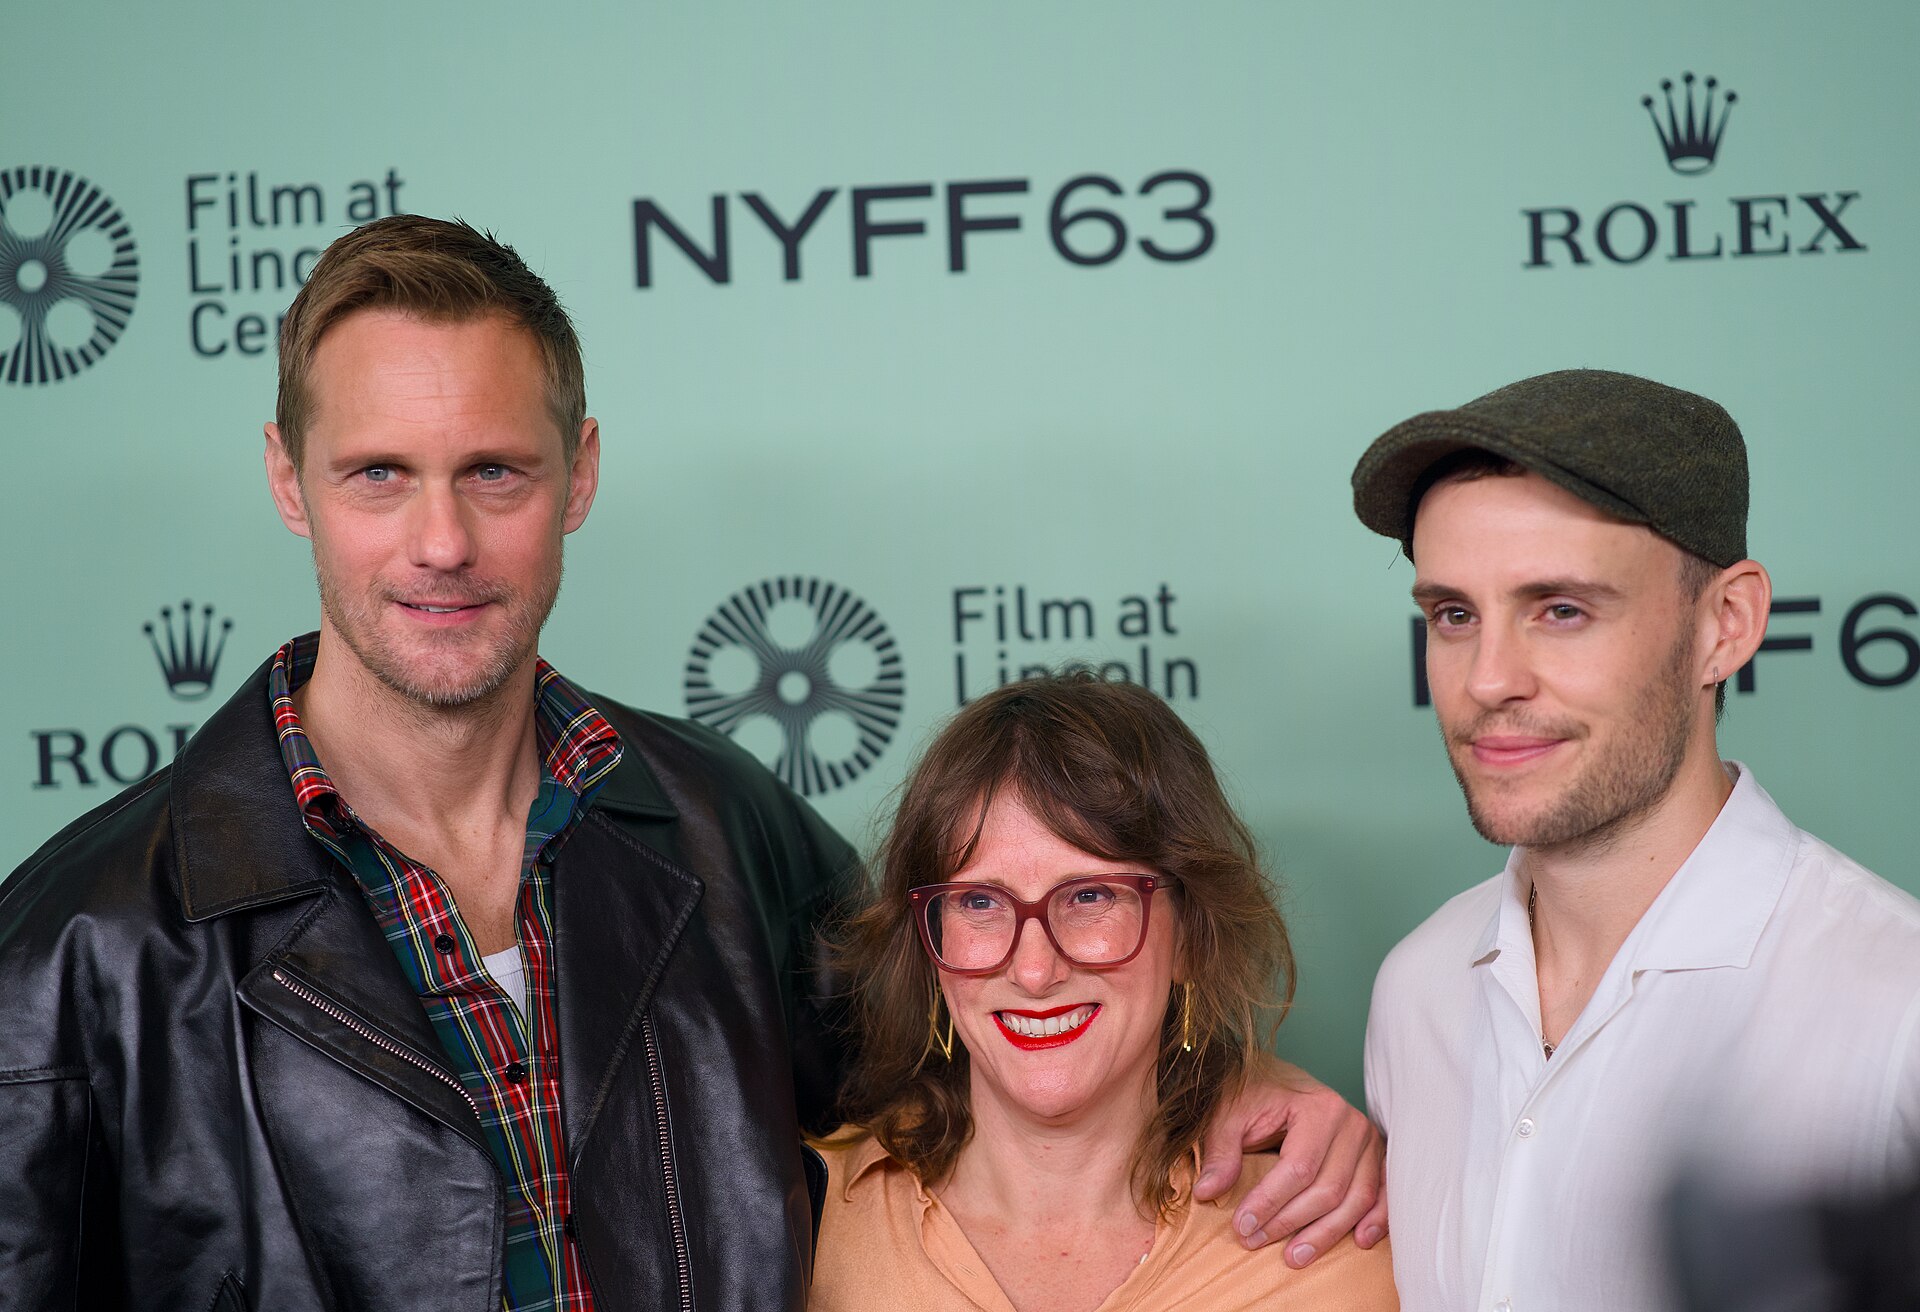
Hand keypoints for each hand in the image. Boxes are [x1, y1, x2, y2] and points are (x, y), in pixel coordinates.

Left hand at [1191, 1055, 1387, 1265]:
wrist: (1277, 1076)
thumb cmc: (1253, 1094)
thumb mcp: (1228, 1114)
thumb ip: (1220, 1151)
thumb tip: (1208, 1192)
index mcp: (1318, 1108)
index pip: (1298, 1168)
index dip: (1270, 1202)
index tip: (1242, 1227)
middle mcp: (1351, 1124)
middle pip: (1328, 1189)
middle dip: (1290, 1222)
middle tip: (1255, 1241)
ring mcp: (1368, 1141)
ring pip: (1356, 1198)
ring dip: (1327, 1234)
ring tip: (1294, 1257)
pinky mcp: (1375, 1156)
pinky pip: (1383, 1194)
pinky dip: (1376, 1219)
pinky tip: (1359, 1240)